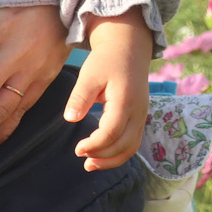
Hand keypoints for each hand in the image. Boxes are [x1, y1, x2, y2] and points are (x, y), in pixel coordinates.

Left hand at [64, 14, 151, 171]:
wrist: (129, 47)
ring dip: (113, 159)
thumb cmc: (106, 60)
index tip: (77, 149)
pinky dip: (119, 152)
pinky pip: (134, 141)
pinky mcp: (140, 116)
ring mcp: (142, 115)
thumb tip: (70, 119)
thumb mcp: (89, 74)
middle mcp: (138, 111)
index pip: (111, 132)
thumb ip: (80, 97)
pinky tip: (102, 154)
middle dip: (103, 156)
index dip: (94, 145)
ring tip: (90, 164)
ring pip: (132, 147)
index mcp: (125, 100)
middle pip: (124, 145)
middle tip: (81, 156)